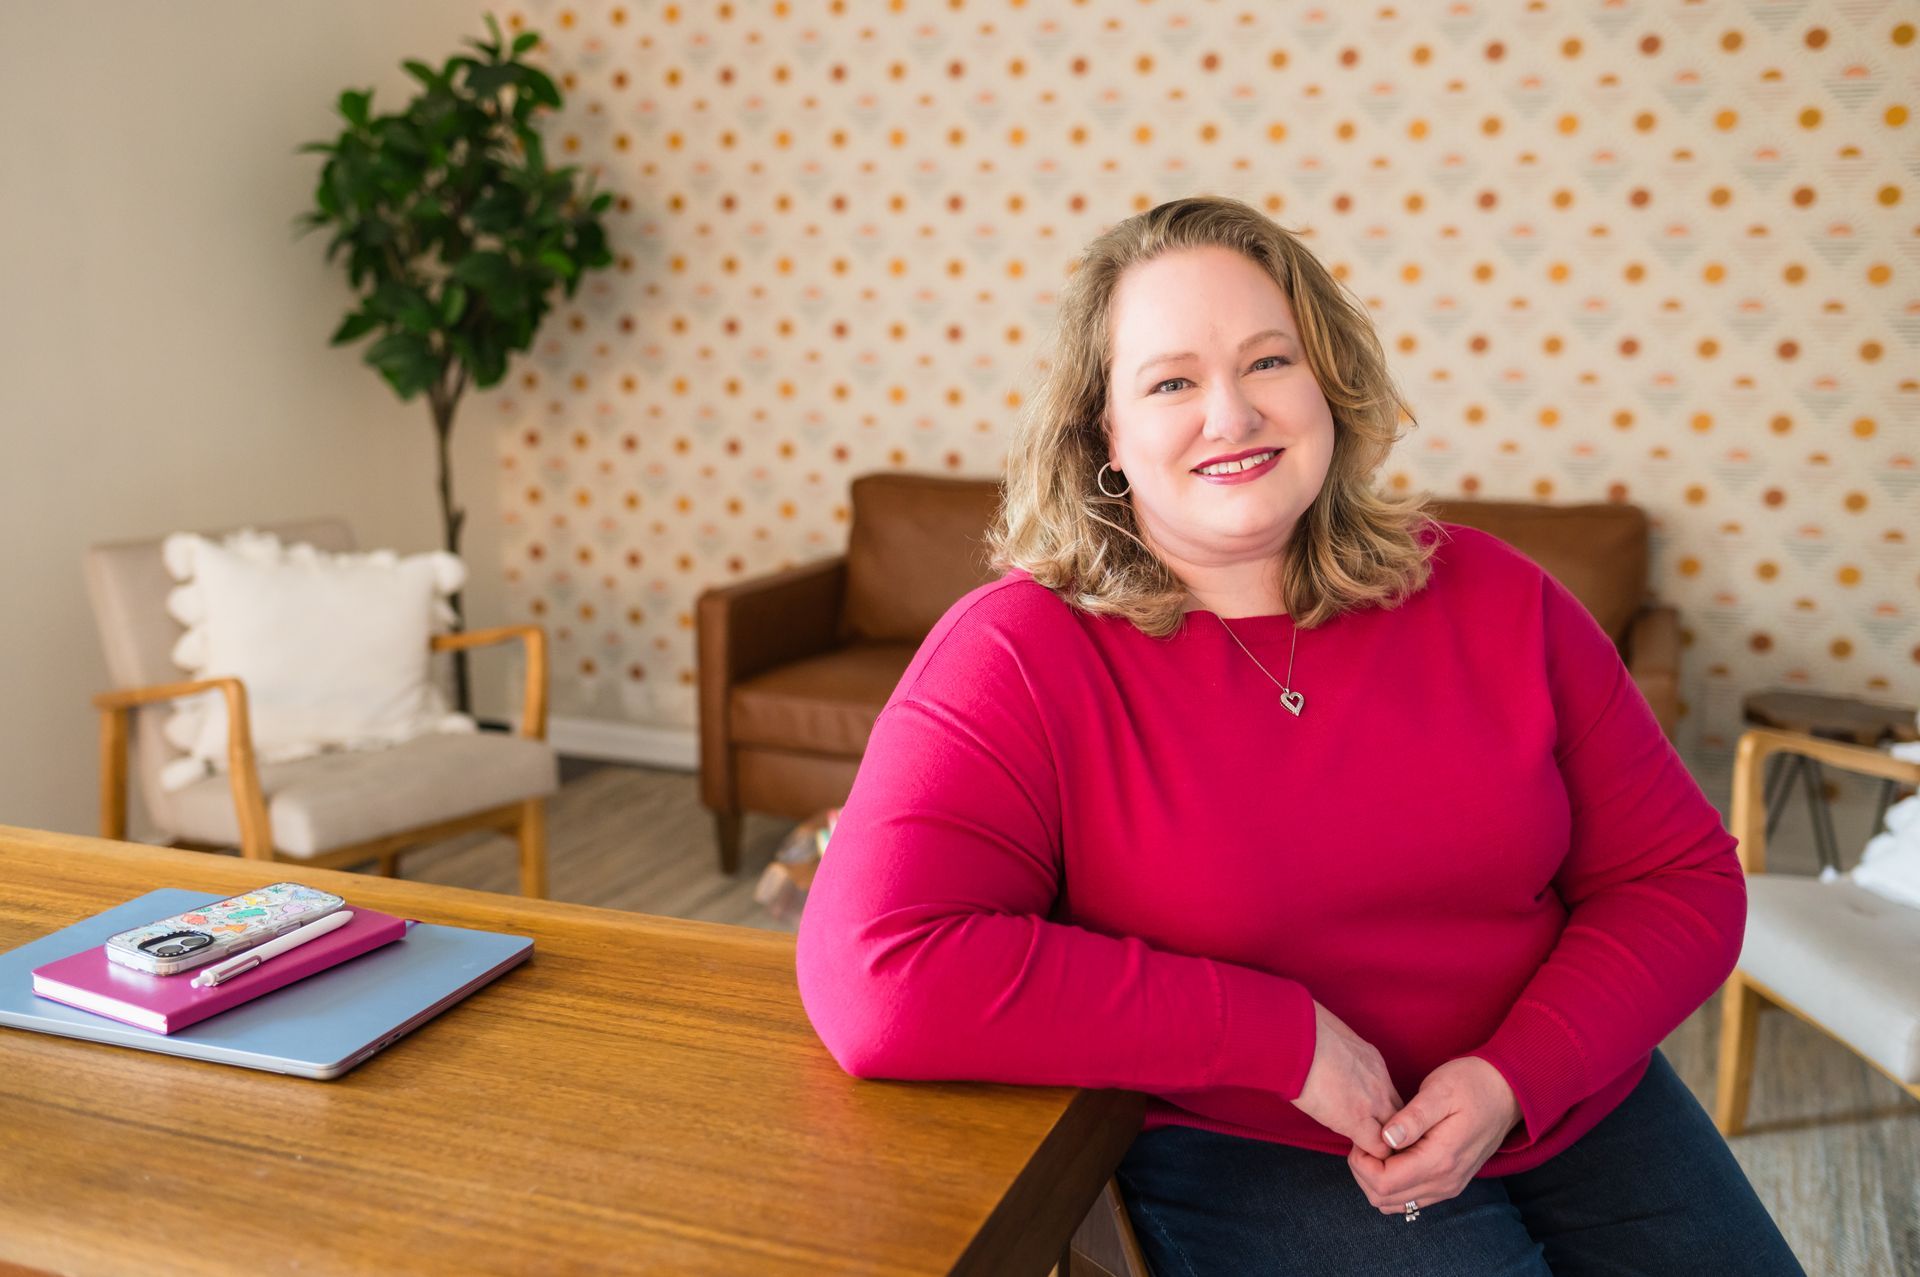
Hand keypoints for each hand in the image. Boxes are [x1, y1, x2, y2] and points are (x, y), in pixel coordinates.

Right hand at [1291, 1001, 1404, 1159]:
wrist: (1297, 1036)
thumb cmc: (1302, 1030)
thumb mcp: (1330, 1036)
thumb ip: (1337, 1054)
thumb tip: (1325, 1059)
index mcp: (1372, 1060)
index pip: (1388, 1092)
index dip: (1381, 1109)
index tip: (1368, 1117)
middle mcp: (1379, 1081)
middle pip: (1401, 1114)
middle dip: (1391, 1129)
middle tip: (1376, 1141)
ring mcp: (1372, 1101)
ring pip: (1395, 1133)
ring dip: (1383, 1143)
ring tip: (1369, 1153)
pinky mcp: (1356, 1120)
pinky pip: (1378, 1148)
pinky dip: (1372, 1155)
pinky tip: (1359, 1156)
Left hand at [1346, 1057, 1520, 1214]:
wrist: (1506, 1092)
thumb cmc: (1471, 1084)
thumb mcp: (1439, 1090)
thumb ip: (1411, 1118)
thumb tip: (1386, 1138)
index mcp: (1440, 1160)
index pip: (1383, 1183)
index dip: (1361, 1163)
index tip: (1362, 1136)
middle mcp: (1445, 1182)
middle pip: (1383, 1199)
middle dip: (1363, 1172)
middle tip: (1365, 1139)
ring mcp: (1448, 1186)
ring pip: (1395, 1204)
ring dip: (1376, 1179)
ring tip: (1378, 1145)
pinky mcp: (1449, 1183)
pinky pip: (1410, 1198)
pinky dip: (1392, 1183)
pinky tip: (1394, 1153)